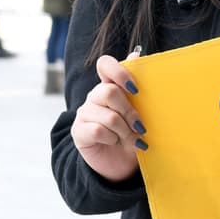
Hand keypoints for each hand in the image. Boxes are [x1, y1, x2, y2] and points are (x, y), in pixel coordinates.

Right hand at [70, 50, 147, 181]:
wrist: (120, 164)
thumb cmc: (132, 134)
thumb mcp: (139, 112)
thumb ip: (136, 87)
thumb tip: (137, 54)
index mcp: (110, 87)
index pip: (105, 65)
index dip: (119, 72)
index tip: (135, 89)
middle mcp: (94, 97)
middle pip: (108, 92)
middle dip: (129, 111)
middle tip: (141, 126)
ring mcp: (84, 113)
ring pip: (107, 115)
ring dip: (125, 130)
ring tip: (133, 139)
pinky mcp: (79, 131)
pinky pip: (98, 130)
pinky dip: (112, 138)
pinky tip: (115, 142)